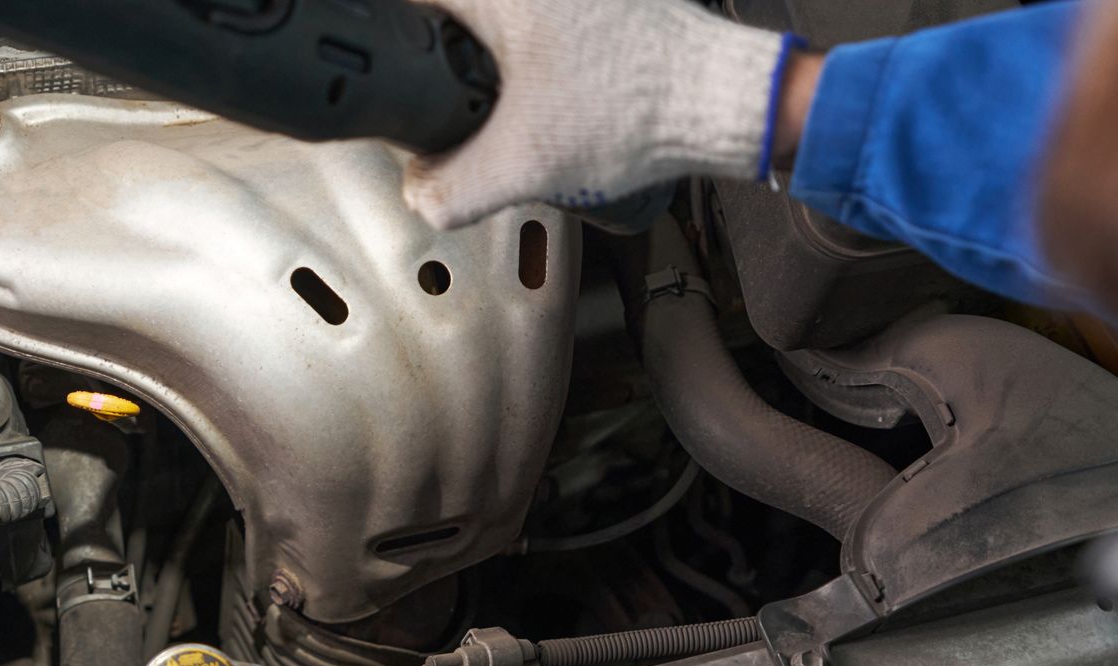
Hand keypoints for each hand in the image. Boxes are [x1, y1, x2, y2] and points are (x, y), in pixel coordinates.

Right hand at [403, 0, 796, 229]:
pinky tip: (554, 103)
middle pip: (450, 22)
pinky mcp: (597, 7)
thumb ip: (448, 189)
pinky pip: (537, 33)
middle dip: (446, 70)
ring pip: (494, 30)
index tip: (399, 95)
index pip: (406, 11)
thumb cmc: (641, 105)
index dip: (394, 58)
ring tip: (517, 114)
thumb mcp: (521, 165)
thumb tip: (419, 194)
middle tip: (460, 118)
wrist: (723, 98)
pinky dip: (532, 67)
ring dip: (492, 74)